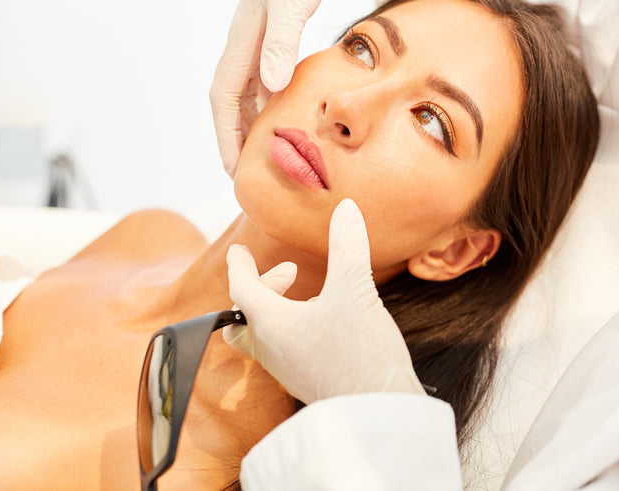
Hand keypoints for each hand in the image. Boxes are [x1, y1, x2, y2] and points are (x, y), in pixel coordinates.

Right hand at [211, 0, 362, 175]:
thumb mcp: (292, 4)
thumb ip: (283, 42)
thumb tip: (272, 86)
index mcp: (243, 41)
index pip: (224, 98)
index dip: (226, 134)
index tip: (232, 167)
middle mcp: (246, 45)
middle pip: (232, 102)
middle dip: (234, 138)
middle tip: (246, 175)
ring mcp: (259, 42)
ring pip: (248, 94)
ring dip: (251, 124)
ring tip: (263, 156)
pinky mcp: (275, 38)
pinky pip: (265, 81)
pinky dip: (271, 104)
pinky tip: (286, 119)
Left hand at [223, 198, 424, 403]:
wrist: (379, 411)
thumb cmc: (359, 352)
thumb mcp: (355, 289)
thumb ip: (348, 246)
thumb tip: (347, 208)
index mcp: (271, 325)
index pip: (241, 289)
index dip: (240, 265)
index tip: (239, 251)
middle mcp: (272, 350)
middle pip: (243, 320)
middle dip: (260, 290)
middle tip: (289, 274)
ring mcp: (289, 370)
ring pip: (265, 336)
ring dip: (280, 309)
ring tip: (315, 294)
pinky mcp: (308, 381)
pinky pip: (287, 351)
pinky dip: (297, 328)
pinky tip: (329, 322)